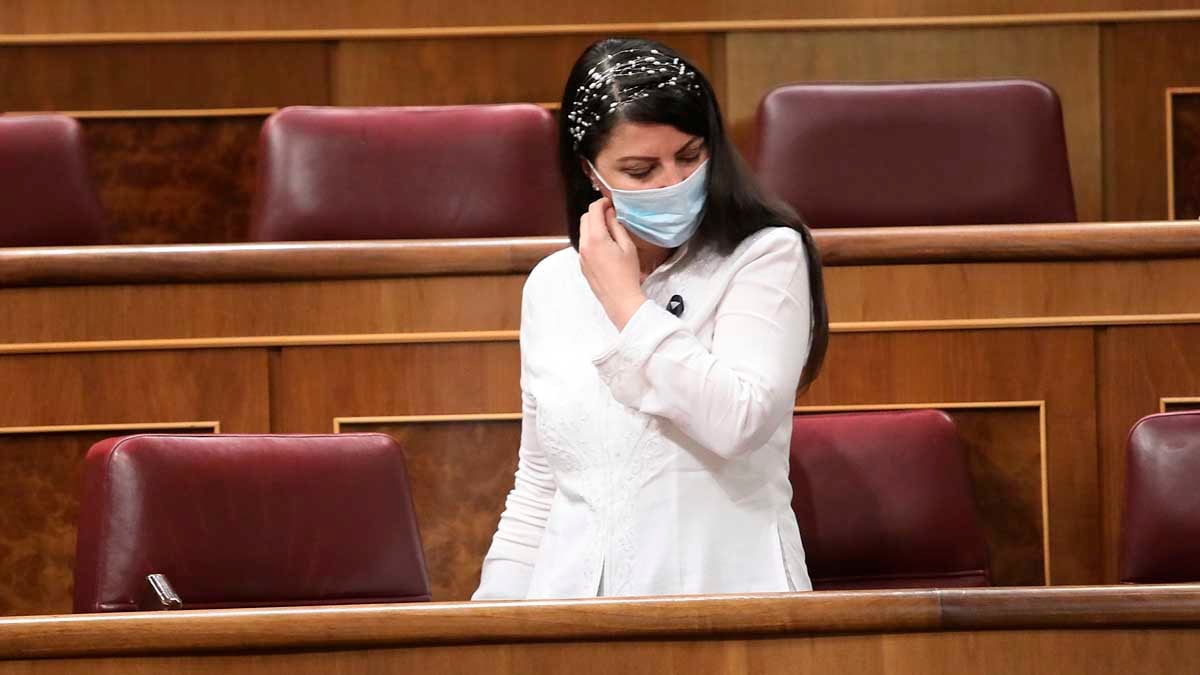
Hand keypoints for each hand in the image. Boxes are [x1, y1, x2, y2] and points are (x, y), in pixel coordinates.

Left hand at [579, 197, 645, 330]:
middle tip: (610, 214)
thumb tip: (610, 213)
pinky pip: (584, 244)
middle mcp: (584, 245)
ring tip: (609, 229)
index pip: (593, 210)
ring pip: (583, 231)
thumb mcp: (626, 246)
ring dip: (593, 225)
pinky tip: (605, 245)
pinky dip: (592, 238)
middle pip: (585, 219)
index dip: (602, 203)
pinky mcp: (582, 264)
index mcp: (596, 238)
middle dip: (596, 213)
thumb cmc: (627, 274)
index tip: (610, 203)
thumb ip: (616, 226)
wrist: (620, 300)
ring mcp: (581, 256)